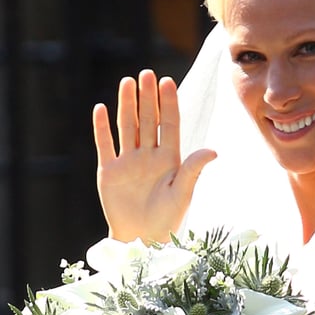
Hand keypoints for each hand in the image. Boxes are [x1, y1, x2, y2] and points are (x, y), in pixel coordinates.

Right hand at [94, 69, 215, 243]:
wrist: (142, 241)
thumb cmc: (167, 220)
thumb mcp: (183, 194)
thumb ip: (194, 169)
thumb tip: (213, 150)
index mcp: (170, 160)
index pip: (169, 125)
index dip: (168, 104)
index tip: (167, 82)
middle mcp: (149, 157)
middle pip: (148, 121)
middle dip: (148, 98)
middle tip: (146, 74)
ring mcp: (129, 162)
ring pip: (128, 127)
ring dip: (127, 105)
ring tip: (127, 82)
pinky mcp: (110, 171)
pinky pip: (105, 145)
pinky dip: (102, 128)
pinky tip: (101, 108)